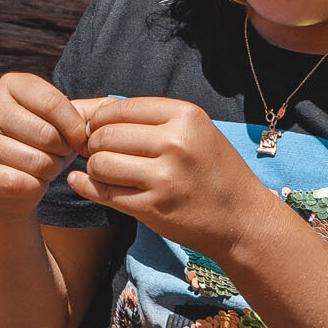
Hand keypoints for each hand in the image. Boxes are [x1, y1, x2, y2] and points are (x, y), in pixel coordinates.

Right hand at [0, 72, 92, 208]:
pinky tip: (29, 181)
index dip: (76, 128)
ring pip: (35, 161)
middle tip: (59, 155)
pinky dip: (33, 187)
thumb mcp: (64, 122)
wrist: (10, 181)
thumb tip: (118, 107)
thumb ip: (90, 112)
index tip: (83, 142)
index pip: (53, 103)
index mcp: (11, 85)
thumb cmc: (42, 144)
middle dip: (63, 152)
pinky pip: (19, 183)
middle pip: (47, 134)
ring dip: (50, 170)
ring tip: (45, 166)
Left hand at [69, 95, 278, 257]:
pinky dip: (88, 187)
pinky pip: (104, 192)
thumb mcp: (194, 131)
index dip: (99, 119)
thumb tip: (90, 111)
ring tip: (105, 170)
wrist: (242, 219)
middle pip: (105, 135)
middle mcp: (175, 143)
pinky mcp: (153, 208)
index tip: (98, 130)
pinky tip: (84, 183)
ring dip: (94, 168)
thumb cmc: (214, 171)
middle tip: (98, 152)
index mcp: (186, 116)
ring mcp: (164, 178)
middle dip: (93, 144)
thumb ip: (149, 119)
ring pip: (100, 163)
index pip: (119, 108)